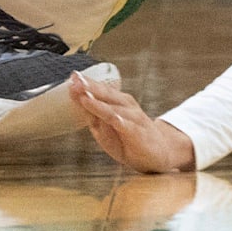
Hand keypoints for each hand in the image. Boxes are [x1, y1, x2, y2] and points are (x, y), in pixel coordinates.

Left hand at [70, 70, 194, 172]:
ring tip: (84, 97)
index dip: (85, 84)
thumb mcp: (107, 130)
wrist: (160, 153)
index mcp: (118, 102)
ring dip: (99, 103)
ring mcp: (134, 118)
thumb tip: (77, 102)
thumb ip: (93, 117)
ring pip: (114, 109)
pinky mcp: (140, 133)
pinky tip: (111, 118)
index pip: (100, 90)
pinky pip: (128, 126)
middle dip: (90, 87)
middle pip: (106, 94)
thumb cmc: (129, 140)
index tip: (71, 77)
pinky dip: (119, 121)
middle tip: (75, 79)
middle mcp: (126, 105)